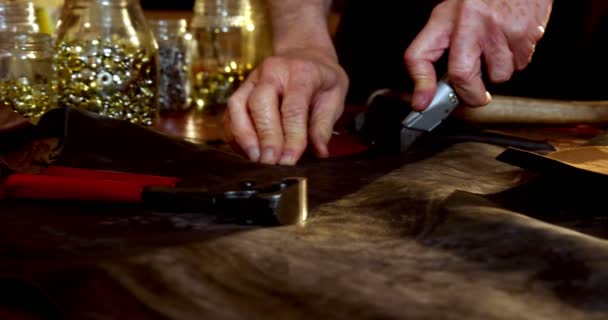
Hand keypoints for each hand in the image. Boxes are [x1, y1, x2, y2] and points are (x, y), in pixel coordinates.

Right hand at [225, 49, 347, 164]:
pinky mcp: (241, 90)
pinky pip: (229, 113)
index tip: (290, 160)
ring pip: (237, 106)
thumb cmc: (321, 78)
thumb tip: (319, 151)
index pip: (293, 108)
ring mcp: (252, 79)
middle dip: (265, 137)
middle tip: (270, 163)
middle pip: (260, 104)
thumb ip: (324, 124)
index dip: (291, 137)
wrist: (304, 53)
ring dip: (244, 136)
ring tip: (255, 159)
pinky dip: (235, 134)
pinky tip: (246, 152)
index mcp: (300, 72)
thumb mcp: (335, 96)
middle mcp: (272, 71)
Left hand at [404, 0, 552, 109]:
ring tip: (495, 46)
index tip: (422, 104)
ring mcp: (502, 29)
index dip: (421, 84)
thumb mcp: (451, 12)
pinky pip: (521, 64)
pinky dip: (516, 58)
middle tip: (473, 89)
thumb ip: (437, 45)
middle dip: (470, 94)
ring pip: (499, 75)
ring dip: (497, 70)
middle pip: (463, 77)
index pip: (421, 55)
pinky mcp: (528, 34)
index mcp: (448, 17)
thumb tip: (427, 87)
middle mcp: (473, 23)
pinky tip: (510, 40)